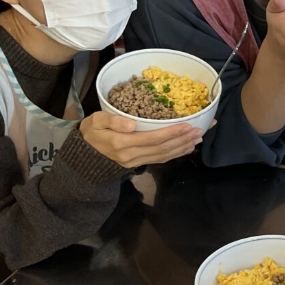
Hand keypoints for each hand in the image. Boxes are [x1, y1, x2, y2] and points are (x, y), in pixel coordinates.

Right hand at [80, 112, 202, 167]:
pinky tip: (187, 147)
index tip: (187, 125)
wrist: (84, 156)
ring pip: (164, 156)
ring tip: (198, 138)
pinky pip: (161, 159)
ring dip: (183, 147)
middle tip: (200, 130)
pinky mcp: (139, 163)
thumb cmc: (92, 133)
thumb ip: (112, 121)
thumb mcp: (95, 121)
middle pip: (162, 149)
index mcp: (121, 143)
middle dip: (183, 140)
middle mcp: (131, 155)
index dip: (171, 133)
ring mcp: (136, 161)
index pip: (151, 139)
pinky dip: (176, 153)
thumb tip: (132, 124)